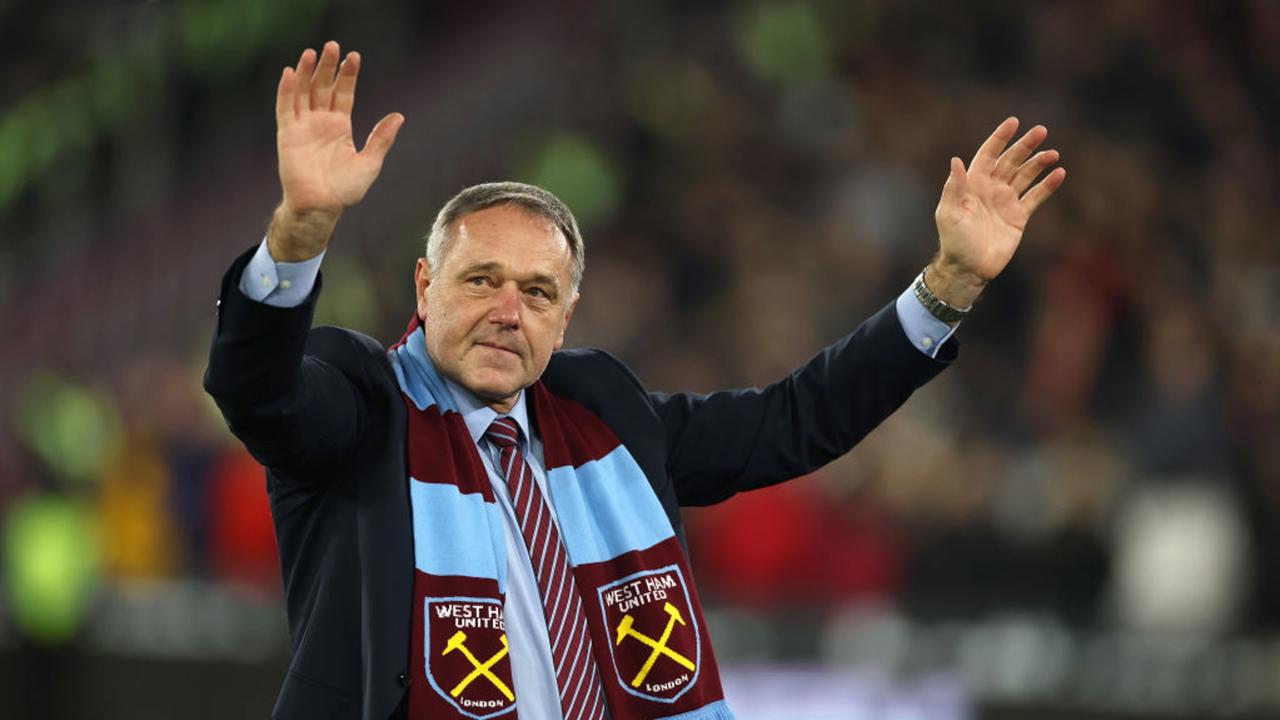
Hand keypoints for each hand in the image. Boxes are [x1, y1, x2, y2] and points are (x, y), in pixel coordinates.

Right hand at [270, 41, 404, 260]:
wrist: (322, 207)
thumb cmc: (345, 189)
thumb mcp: (369, 162)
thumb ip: (381, 138)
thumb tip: (399, 116)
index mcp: (340, 126)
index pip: (344, 92)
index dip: (348, 75)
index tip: (354, 56)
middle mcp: (321, 122)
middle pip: (322, 87)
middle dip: (326, 66)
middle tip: (331, 45)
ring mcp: (303, 126)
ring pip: (302, 92)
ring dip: (305, 72)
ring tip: (310, 53)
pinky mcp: (287, 134)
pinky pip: (285, 108)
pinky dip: (286, 90)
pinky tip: (290, 73)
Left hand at [929, 117, 1065, 306]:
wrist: (969, 268)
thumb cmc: (954, 241)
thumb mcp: (950, 213)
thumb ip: (954, 187)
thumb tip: (956, 160)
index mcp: (973, 184)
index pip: (988, 155)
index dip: (999, 138)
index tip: (1013, 122)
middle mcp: (991, 188)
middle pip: (1011, 161)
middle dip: (1025, 146)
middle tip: (1041, 131)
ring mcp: (1006, 201)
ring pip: (1026, 175)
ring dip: (1038, 163)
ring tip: (1053, 154)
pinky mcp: (1019, 216)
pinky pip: (1036, 197)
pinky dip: (1047, 186)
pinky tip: (1059, 174)